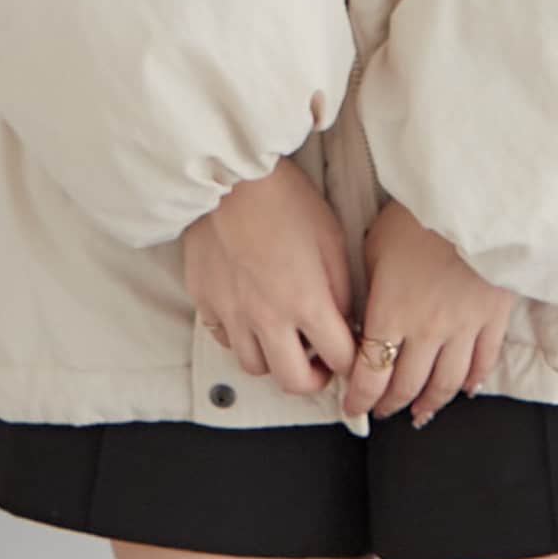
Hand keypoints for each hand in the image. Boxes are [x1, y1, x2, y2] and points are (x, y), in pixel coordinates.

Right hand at [182, 158, 357, 394]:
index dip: (353, 360)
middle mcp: (267, 318)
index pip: (339, 358)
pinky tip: (252, 318)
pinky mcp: (205, 302)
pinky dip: (243, 339)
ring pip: (254, 367)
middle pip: (293, 381)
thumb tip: (345, 319)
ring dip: (275, 360)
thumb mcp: (331, 238)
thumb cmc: (285, 199)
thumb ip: (341, 287)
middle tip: (320, 363)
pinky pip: (225, 340)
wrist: (229, 177)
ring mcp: (232, 313)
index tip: (353, 353)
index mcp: (306, 302)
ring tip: (285, 339)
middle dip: (314, 379)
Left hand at [343, 198, 514, 427]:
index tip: (353, 407)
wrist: (473, 200)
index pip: (371, 374)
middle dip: (389, 404)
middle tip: (381, 411)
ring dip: (430, 404)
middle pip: (407, 385)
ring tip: (419, 413)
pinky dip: (474, 381)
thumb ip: (369, 285)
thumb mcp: (376, 244)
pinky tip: (465, 390)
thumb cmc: (419, 215)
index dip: (359, 398)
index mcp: (391, 313)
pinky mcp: (493, 318)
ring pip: (446, 383)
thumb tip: (363, 310)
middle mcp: (426, 330)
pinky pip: (483, 361)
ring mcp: (464, 328)